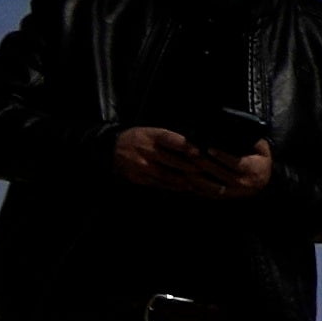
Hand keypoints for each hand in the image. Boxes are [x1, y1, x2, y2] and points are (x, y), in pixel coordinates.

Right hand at [109, 127, 273, 198]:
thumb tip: (197, 144)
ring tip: (204, 185)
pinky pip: (160, 184)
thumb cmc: (139, 138)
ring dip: (187, 181)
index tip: (199, 151)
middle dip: (193, 167)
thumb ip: (172, 138)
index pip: (171, 139)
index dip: (186, 146)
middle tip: (210, 172)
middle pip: (173, 160)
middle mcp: (147, 150)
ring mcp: (142, 165)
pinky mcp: (139, 178)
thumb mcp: (152, 131)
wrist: (111, 148)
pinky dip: (175, 187)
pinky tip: (188, 188)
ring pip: (168, 175)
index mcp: (152, 135)